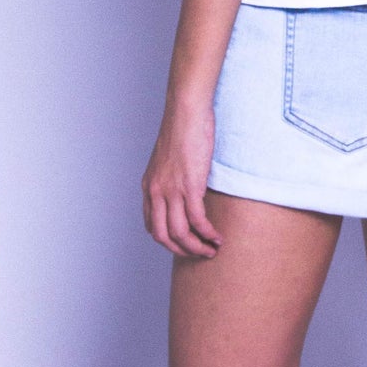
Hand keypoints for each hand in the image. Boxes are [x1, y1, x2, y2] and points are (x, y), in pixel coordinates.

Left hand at [142, 103, 222, 258]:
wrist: (185, 113)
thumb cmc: (181, 130)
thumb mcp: (168, 159)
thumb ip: (170, 177)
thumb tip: (183, 188)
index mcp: (149, 187)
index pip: (152, 226)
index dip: (168, 241)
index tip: (184, 244)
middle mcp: (156, 192)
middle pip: (163, 236)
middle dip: (182, 251)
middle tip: (199, 253)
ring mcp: (171, 191)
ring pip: (180, 233)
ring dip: (197, 248)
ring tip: (211, 250)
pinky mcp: (189, 186)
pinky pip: (197, 221)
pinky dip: (208, 234)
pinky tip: (217, 237)